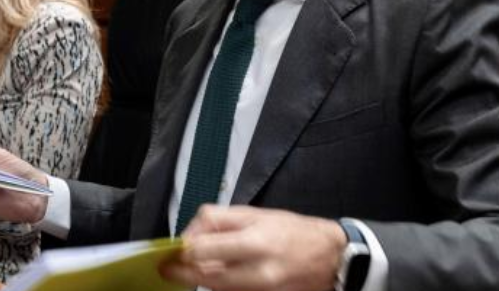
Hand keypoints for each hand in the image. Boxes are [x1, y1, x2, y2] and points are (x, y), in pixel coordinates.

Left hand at [159, 205, 345, 290]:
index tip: (174, 248)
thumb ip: (221, 223)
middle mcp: (259, 270)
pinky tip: (213, 277)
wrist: (331, 258)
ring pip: (218, 288)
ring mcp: (262, 289)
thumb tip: (190, 236)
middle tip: (167, 269)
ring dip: (199, 279)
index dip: (184, 249)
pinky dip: (219, 286)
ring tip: (187, 270)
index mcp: (256, 241)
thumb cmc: (292, 231)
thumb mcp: (256, 215)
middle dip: (184, 273)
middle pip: (208, 276)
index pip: (206, 248)